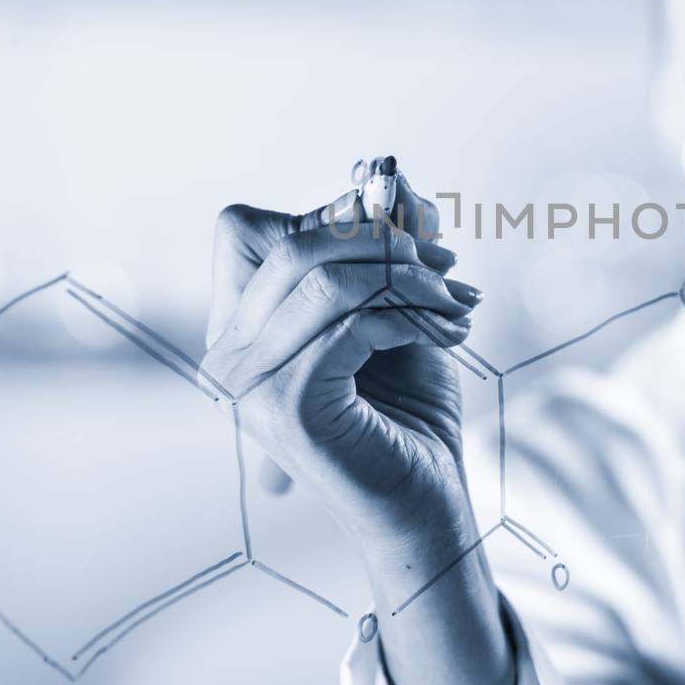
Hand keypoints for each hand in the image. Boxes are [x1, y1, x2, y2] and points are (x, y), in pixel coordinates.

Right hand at [200, 174, 482, 546]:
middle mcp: (227, 355)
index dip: (326, 219)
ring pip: (322, 281)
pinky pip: (350, 324)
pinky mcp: (287, 406)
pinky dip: (410, 316)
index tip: (403, 241)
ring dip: (408, 279)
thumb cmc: (408, 409)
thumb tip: (395, 181)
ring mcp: (248, 386)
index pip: (246, 230)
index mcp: (238, 328)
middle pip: (290, 246)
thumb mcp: (397, 306)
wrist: (427, 503)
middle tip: (446, 266)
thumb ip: (385, 245)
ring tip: (457, 303)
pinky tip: (449, 334)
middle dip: (382, 242)